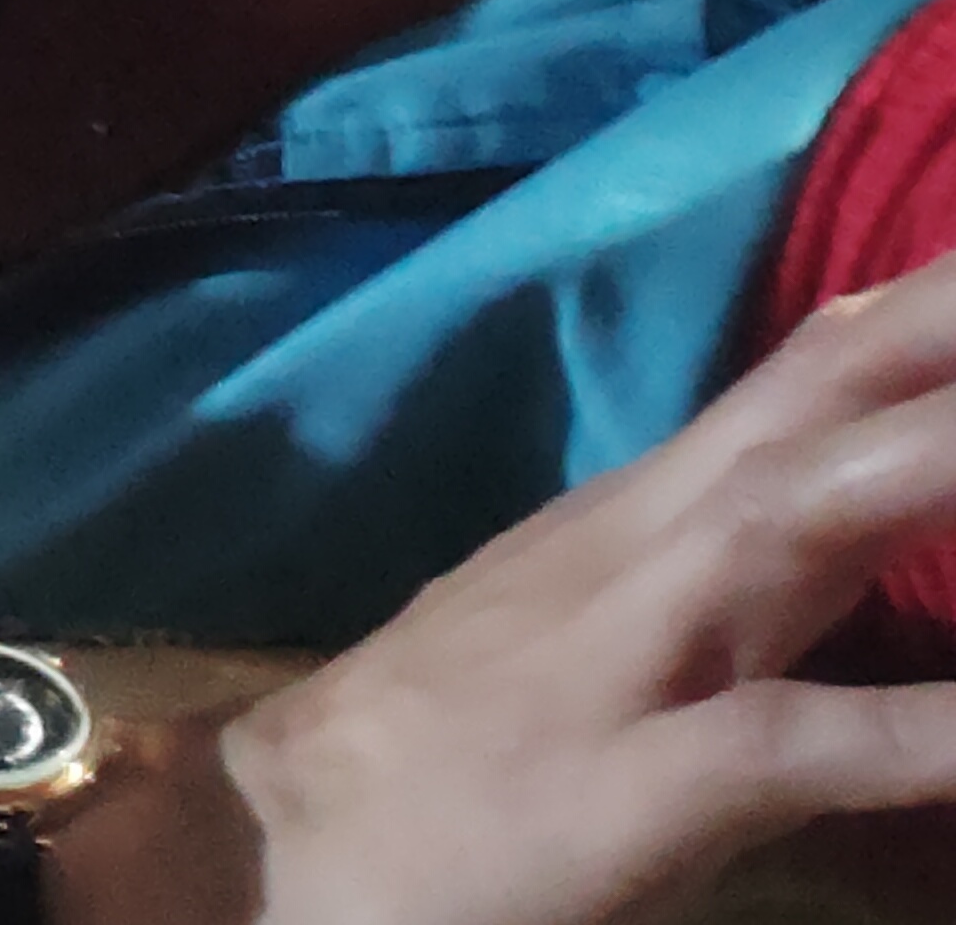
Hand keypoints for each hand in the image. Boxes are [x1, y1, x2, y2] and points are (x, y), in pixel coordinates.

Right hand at [98, 256, 955, 924]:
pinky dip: (909, 734)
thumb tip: (851, 534)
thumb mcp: (589, 633)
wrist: (279, 860)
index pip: (798, 378)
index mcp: (641, 521)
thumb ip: (722, 575)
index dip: (910, 309)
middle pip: (810, 408)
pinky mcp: (628, 784)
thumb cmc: (448, 756)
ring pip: (795, 522)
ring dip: (927, 458)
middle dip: (933, 330)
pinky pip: (788, 746)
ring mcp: (628, 657)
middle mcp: (642, 554)